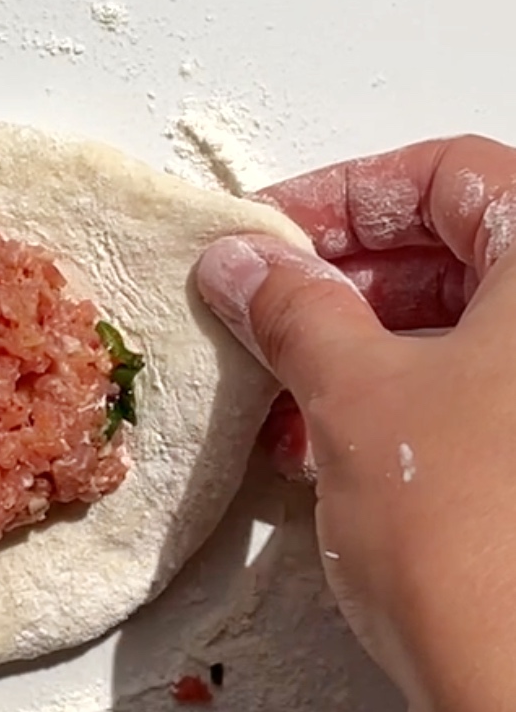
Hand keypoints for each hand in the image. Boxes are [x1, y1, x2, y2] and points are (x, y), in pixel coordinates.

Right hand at [196, 136, 515, 711]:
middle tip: (254, 311)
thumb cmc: (469, 535)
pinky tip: (310, 450)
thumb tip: (242, 261)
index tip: (265, 235)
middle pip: (456, 254)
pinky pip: (457, 411)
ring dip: (351, 352)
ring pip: (451, 340)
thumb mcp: (355, 395)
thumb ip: (292, 307)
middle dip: (340, 281)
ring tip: (270, 391)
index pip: (455, 175)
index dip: (350, 192)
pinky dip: (383, 413)